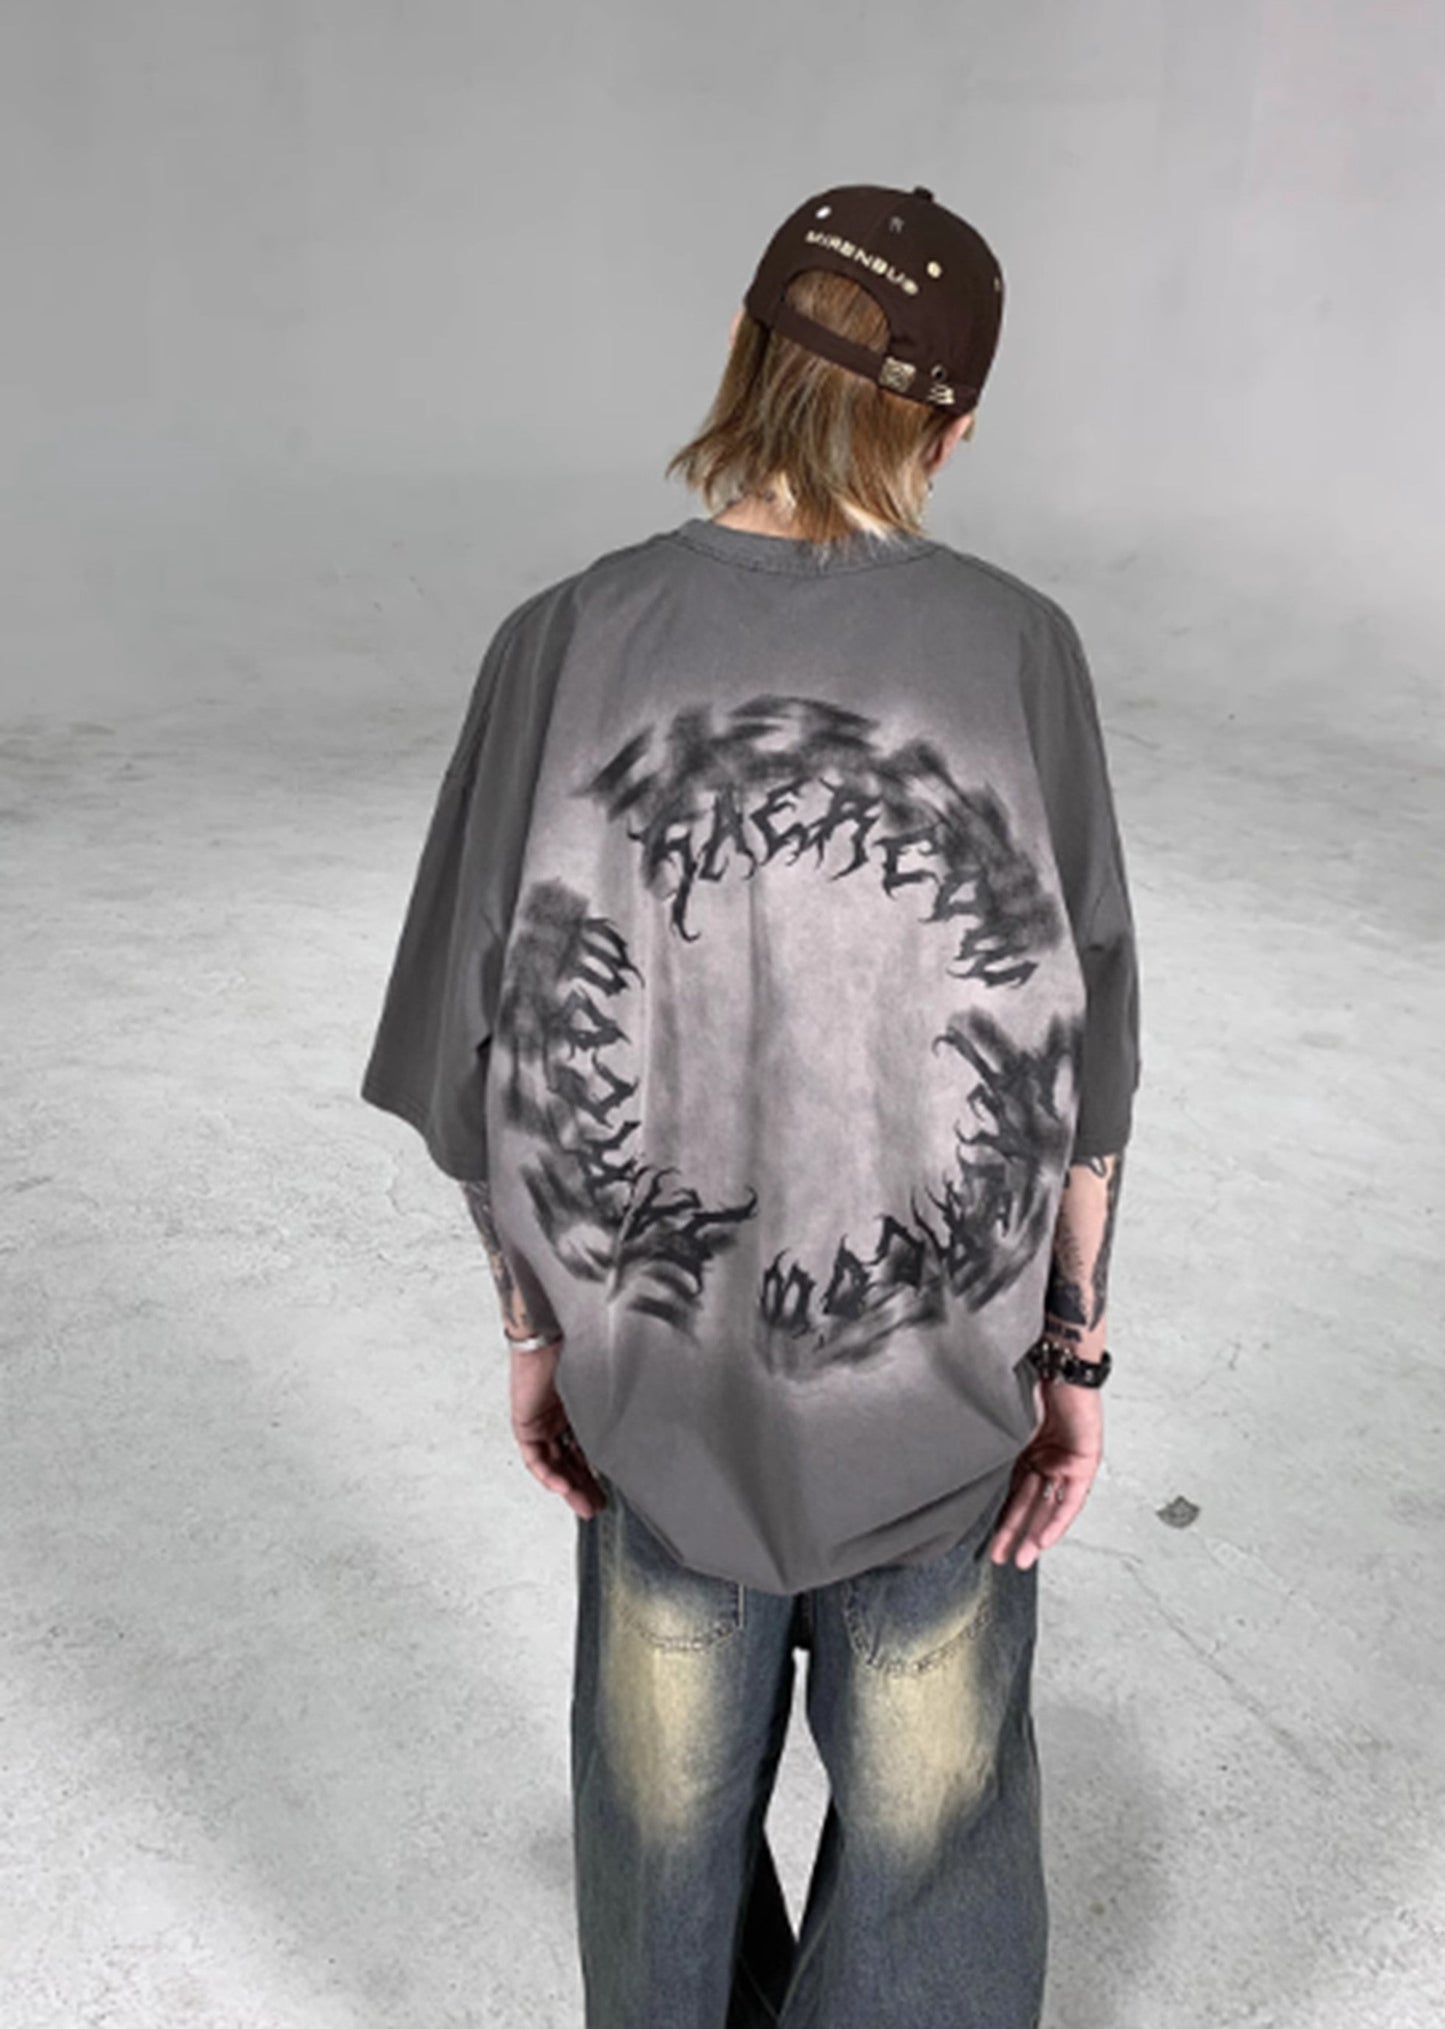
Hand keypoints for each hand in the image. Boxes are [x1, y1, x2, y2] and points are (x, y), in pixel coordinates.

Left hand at [507, 1336, 606, 1519]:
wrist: (554, 1331)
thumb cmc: (586, 1348)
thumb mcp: (606, 1387)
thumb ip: (617, 1409)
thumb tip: (652, 1426)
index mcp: (581, 1405)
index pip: (588, 1445)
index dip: (599, 1469)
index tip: (614, 1488)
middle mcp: (562, 1415)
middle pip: (571, 1460)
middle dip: (584, 1486)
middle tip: (598, 1507)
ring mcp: (542, 1420)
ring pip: (554, 1463)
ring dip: (568, 1487)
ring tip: (585, 1506)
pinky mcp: (526, 1422)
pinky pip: (535, 1456)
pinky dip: (547, 1473)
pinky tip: (562, 1487)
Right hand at [987, 1375, 1102, 1568]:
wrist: (1056, 1361)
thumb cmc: (1025, 1381)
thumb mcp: (1003, 1423)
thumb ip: (993, 1449)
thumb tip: (962, 1471)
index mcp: (1021, 1447)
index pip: (1010, 1490)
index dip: (1000, 1516)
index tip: (988, 1540)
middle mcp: (1043, 1456)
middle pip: (1028, 1503)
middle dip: (1015, 1533)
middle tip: (1003, 1557)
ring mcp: (1064, 1460)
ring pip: (1048, 1505)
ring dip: (1035, 1533)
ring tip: (1022, 1557)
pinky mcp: (1085, 1461)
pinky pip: (1071, 1498)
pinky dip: (1058, 1520)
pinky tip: (1045, 1539)